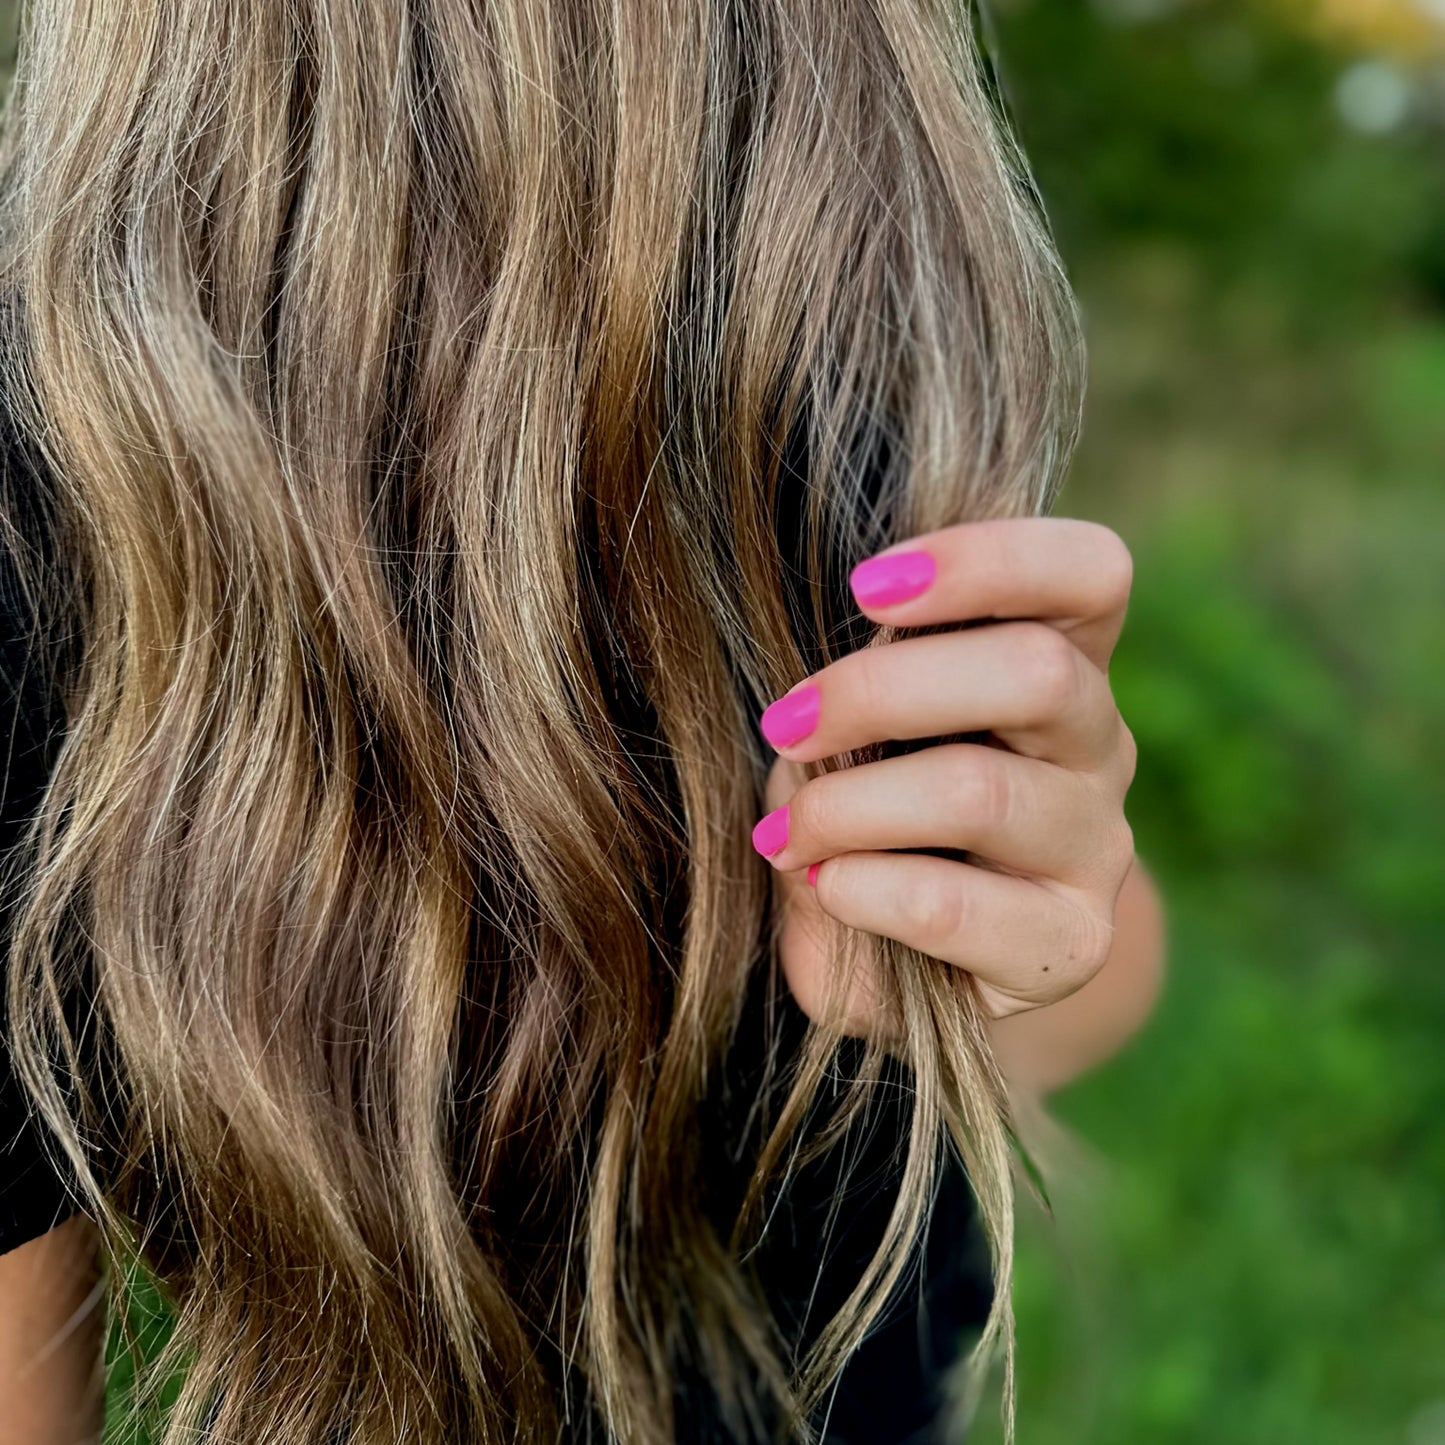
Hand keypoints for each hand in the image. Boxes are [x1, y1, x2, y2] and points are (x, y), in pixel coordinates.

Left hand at [753, 517, 1137, 1035]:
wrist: (928, 963)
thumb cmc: (880, 819)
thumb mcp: (856, 744)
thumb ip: (844, 713)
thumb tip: (805, 732)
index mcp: (1063, 660)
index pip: (1090, 573)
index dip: (989, 559)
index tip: (865, 586)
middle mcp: (1099, 744)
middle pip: (1038, 671)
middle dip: (880, 689)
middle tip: (785, 723)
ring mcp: (1097, 846)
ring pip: (981, 789)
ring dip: (850, 806)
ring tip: (785, 835)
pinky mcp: (1069, 944)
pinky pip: (955, 904)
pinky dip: (865, 889)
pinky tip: (825, 887)